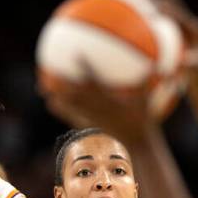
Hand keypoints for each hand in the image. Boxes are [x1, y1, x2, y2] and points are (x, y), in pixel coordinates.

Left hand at [43, 70, 157, 144]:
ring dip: (57, 97)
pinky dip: (62, 110)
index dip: (86, 67)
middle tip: (47, 71)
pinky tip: (51, 104)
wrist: (137, 143)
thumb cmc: (144, 120)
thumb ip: (147, 81)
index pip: (96, 80)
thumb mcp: (147, 100)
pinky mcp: (90, 125)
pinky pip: (72, 116)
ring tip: (42, 89)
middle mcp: (97, 108)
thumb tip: (155, 62)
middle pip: (76, 94)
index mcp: (110, 100)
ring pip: (71, 106)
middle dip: (63, 83)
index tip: (76, 54)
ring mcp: (92, 117)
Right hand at [134, 0, 197, 67]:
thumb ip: (193, 64)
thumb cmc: (197, 74)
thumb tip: (184, 62)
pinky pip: (161, 13)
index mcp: (196, 29)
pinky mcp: (176, 24)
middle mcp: (190, 21)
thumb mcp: (197, 71)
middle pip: (172, 2)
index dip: (168, 10)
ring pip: (166, 3)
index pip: (180, 15)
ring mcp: (183, 21)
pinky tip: (133, 8)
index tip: (152, 9)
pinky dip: (148, 8)